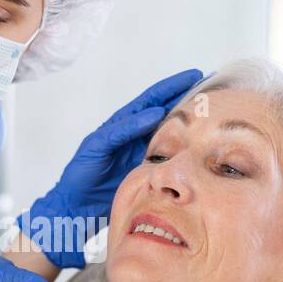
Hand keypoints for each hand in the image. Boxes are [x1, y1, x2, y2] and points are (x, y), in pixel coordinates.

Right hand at [18, 68, 202, 267]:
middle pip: (153, 103)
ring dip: (161, 96)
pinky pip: (119, 131)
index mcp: (136, 138)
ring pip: (138, 110)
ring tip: (183, 83)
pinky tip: (154, 114)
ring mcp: (110, 134)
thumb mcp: (141, 175)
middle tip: (199, 74)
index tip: (206, 88)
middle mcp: (124, 131)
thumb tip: (188, 157)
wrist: (77, 207)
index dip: (182, 100)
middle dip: (175, 88)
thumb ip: (159, 162)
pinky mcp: (97, 143)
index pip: (162, 112)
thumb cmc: (107, 192)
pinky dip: (136, 122)